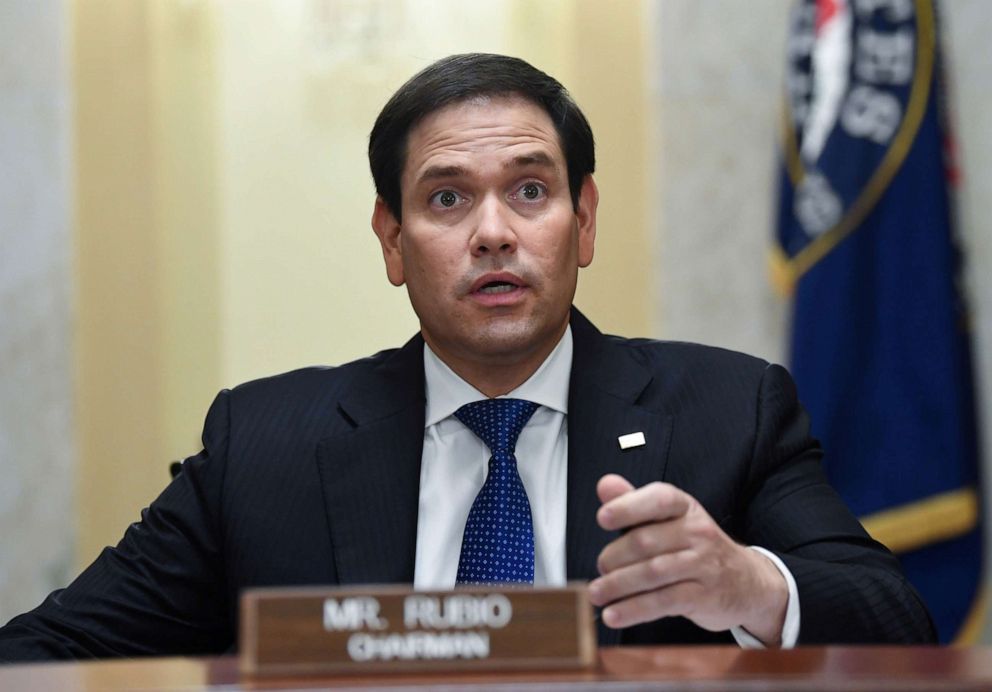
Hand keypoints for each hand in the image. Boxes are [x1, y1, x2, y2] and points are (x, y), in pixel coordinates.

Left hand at [587, 474, 787, 644]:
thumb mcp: (670, 520)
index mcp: (685, 507)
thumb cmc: (696, 547)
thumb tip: (605, 484)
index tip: (603, 517)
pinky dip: (633, 609)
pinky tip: (614, 614)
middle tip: (600, 568)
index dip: (628, 507)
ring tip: (596, 593)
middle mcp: (697, 532)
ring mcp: (703, 565)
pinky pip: (663, 602)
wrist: (748, 583)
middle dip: (614, 557)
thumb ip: (634, 502)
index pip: (659, 499)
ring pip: (652, 573)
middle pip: (646, 541)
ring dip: (617, 585)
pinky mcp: (704, 596)